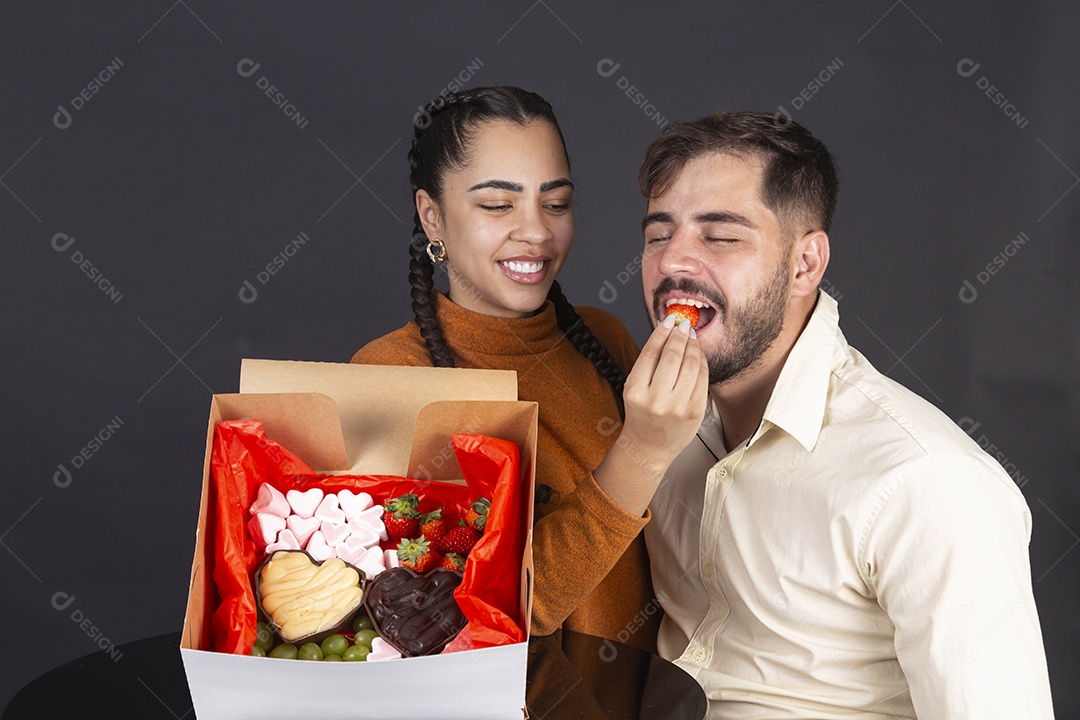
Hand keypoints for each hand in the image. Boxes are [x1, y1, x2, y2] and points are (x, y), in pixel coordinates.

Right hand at [620, 316, 709, 473]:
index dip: (662, 332)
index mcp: (636, 392)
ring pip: (690, 364)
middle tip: (684, 325)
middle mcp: (656, 400)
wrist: (650, 447)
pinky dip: (702, 362)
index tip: (669, 320)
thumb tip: (668, 330)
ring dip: (693, 346)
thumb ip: (648, 362)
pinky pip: (702, 379)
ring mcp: (678, 407)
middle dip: (680, 335)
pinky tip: (698, 355)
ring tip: (692, 338)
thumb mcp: (634, 388)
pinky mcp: (695, 412)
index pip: (651, 352)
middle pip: (673, 356)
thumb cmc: (642, 415)